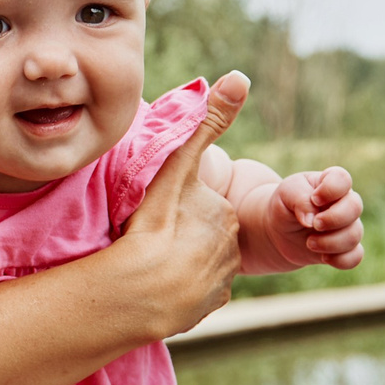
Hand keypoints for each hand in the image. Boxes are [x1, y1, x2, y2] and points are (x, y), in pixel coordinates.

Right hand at [119, 72, 249, 335]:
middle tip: (152, 240)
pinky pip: (194, 295)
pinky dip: (181, 291)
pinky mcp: (208, 308)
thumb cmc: (156, 225)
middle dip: (184, 236)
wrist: (143, 289)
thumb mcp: (180, 167)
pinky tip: (161, 286)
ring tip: (154, 263)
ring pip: (201, 265)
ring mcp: (220, 281)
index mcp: (225, 213)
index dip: (180, 208)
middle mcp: (232, 247)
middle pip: (204, 236)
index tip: (159, 216)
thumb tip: (241, 76)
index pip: (204, 207)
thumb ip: (209, 122)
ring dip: (182, 264)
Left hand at [266, 166, 364, 269]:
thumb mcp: (285, 194)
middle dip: (333, 219)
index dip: (330, 190)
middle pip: (355, 207)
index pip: (343, 179)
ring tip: (309, 243)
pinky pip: (355, 256)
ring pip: (355, 234)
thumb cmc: (285, 206)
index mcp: (331, 183)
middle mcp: (344, 203)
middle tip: (314, 225)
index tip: (313, 199)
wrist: (278, 231)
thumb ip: (299, 199)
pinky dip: (340, 260)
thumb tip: (312, 219)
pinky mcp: (345, 248)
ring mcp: (347, 226)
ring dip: (330, 242)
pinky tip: (323, 258)